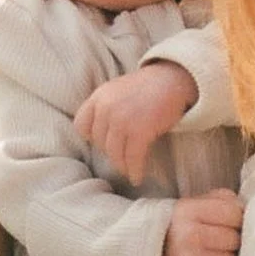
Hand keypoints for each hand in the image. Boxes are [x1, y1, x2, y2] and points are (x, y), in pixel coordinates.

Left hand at [74, 61, 196, 184]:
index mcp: (99, 96)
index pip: (81, 125)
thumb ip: (105, 107)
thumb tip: (100, 134)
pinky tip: (137, 177)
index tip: (101, 143)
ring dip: (122, 165)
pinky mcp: (140, 131)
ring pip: (114, 154)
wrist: (173, 79)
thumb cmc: (147, 87)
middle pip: (99, 142)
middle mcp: (106, 107)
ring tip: (128, 170)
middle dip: (110, 152)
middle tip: (121, 156)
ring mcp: (122, 120)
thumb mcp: (117, 90)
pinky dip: (135, 171)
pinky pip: (133, 158)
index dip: (91, 137)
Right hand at [163, 189, 243, 255]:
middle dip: (235, 238)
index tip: (234, 221)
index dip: (239, 217)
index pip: (233, 213)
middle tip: (226, 238)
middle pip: (234, 239)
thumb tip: (250, 210)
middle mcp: (190, 235)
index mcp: (190, 211)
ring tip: (220, 253)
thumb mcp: (194, 201)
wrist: (150, 246)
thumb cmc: (180, 222)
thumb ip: (223, 199)